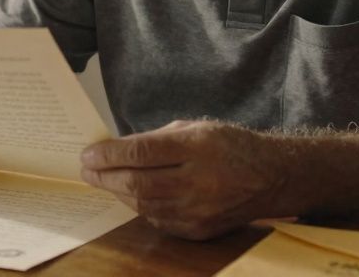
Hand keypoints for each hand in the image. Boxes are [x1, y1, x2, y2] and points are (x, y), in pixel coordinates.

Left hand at [80, 120, 287, 239]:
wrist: (271, 177)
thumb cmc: (228, 145)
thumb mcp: (194, 128)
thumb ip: (155, 140)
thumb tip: (115, 150)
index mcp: (197, 147)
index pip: (142, 153)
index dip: (109, 154)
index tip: (88, 154)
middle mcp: (199, 181)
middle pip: (138, 183)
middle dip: (105, 176)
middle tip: (87, 169)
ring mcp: (199, 211)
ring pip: (144, 204)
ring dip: (118, 192)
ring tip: (104, 180)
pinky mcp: (200, 231)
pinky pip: (158, 219)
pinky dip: (139, 206)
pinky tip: (130, 195)